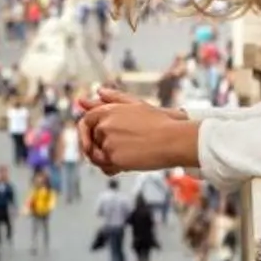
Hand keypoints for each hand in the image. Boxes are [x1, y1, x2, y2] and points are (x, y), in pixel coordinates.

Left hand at [80, 97, 198, 173]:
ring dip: (107, 160)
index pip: (86, 120)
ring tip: (125, 159)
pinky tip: (125, 167)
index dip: (86, 132)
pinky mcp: (114, 157)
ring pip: (97, 155)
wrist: (174, 140)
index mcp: (108, 110)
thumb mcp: (137, 104)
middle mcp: (104, 125)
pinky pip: (106, 167)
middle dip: (100, 148)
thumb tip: (99, 91)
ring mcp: (108, 141)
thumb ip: (115, 97)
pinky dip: (112, 169)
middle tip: (118, 153)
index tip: (90, 141)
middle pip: (91, 140)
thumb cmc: (161, 123)